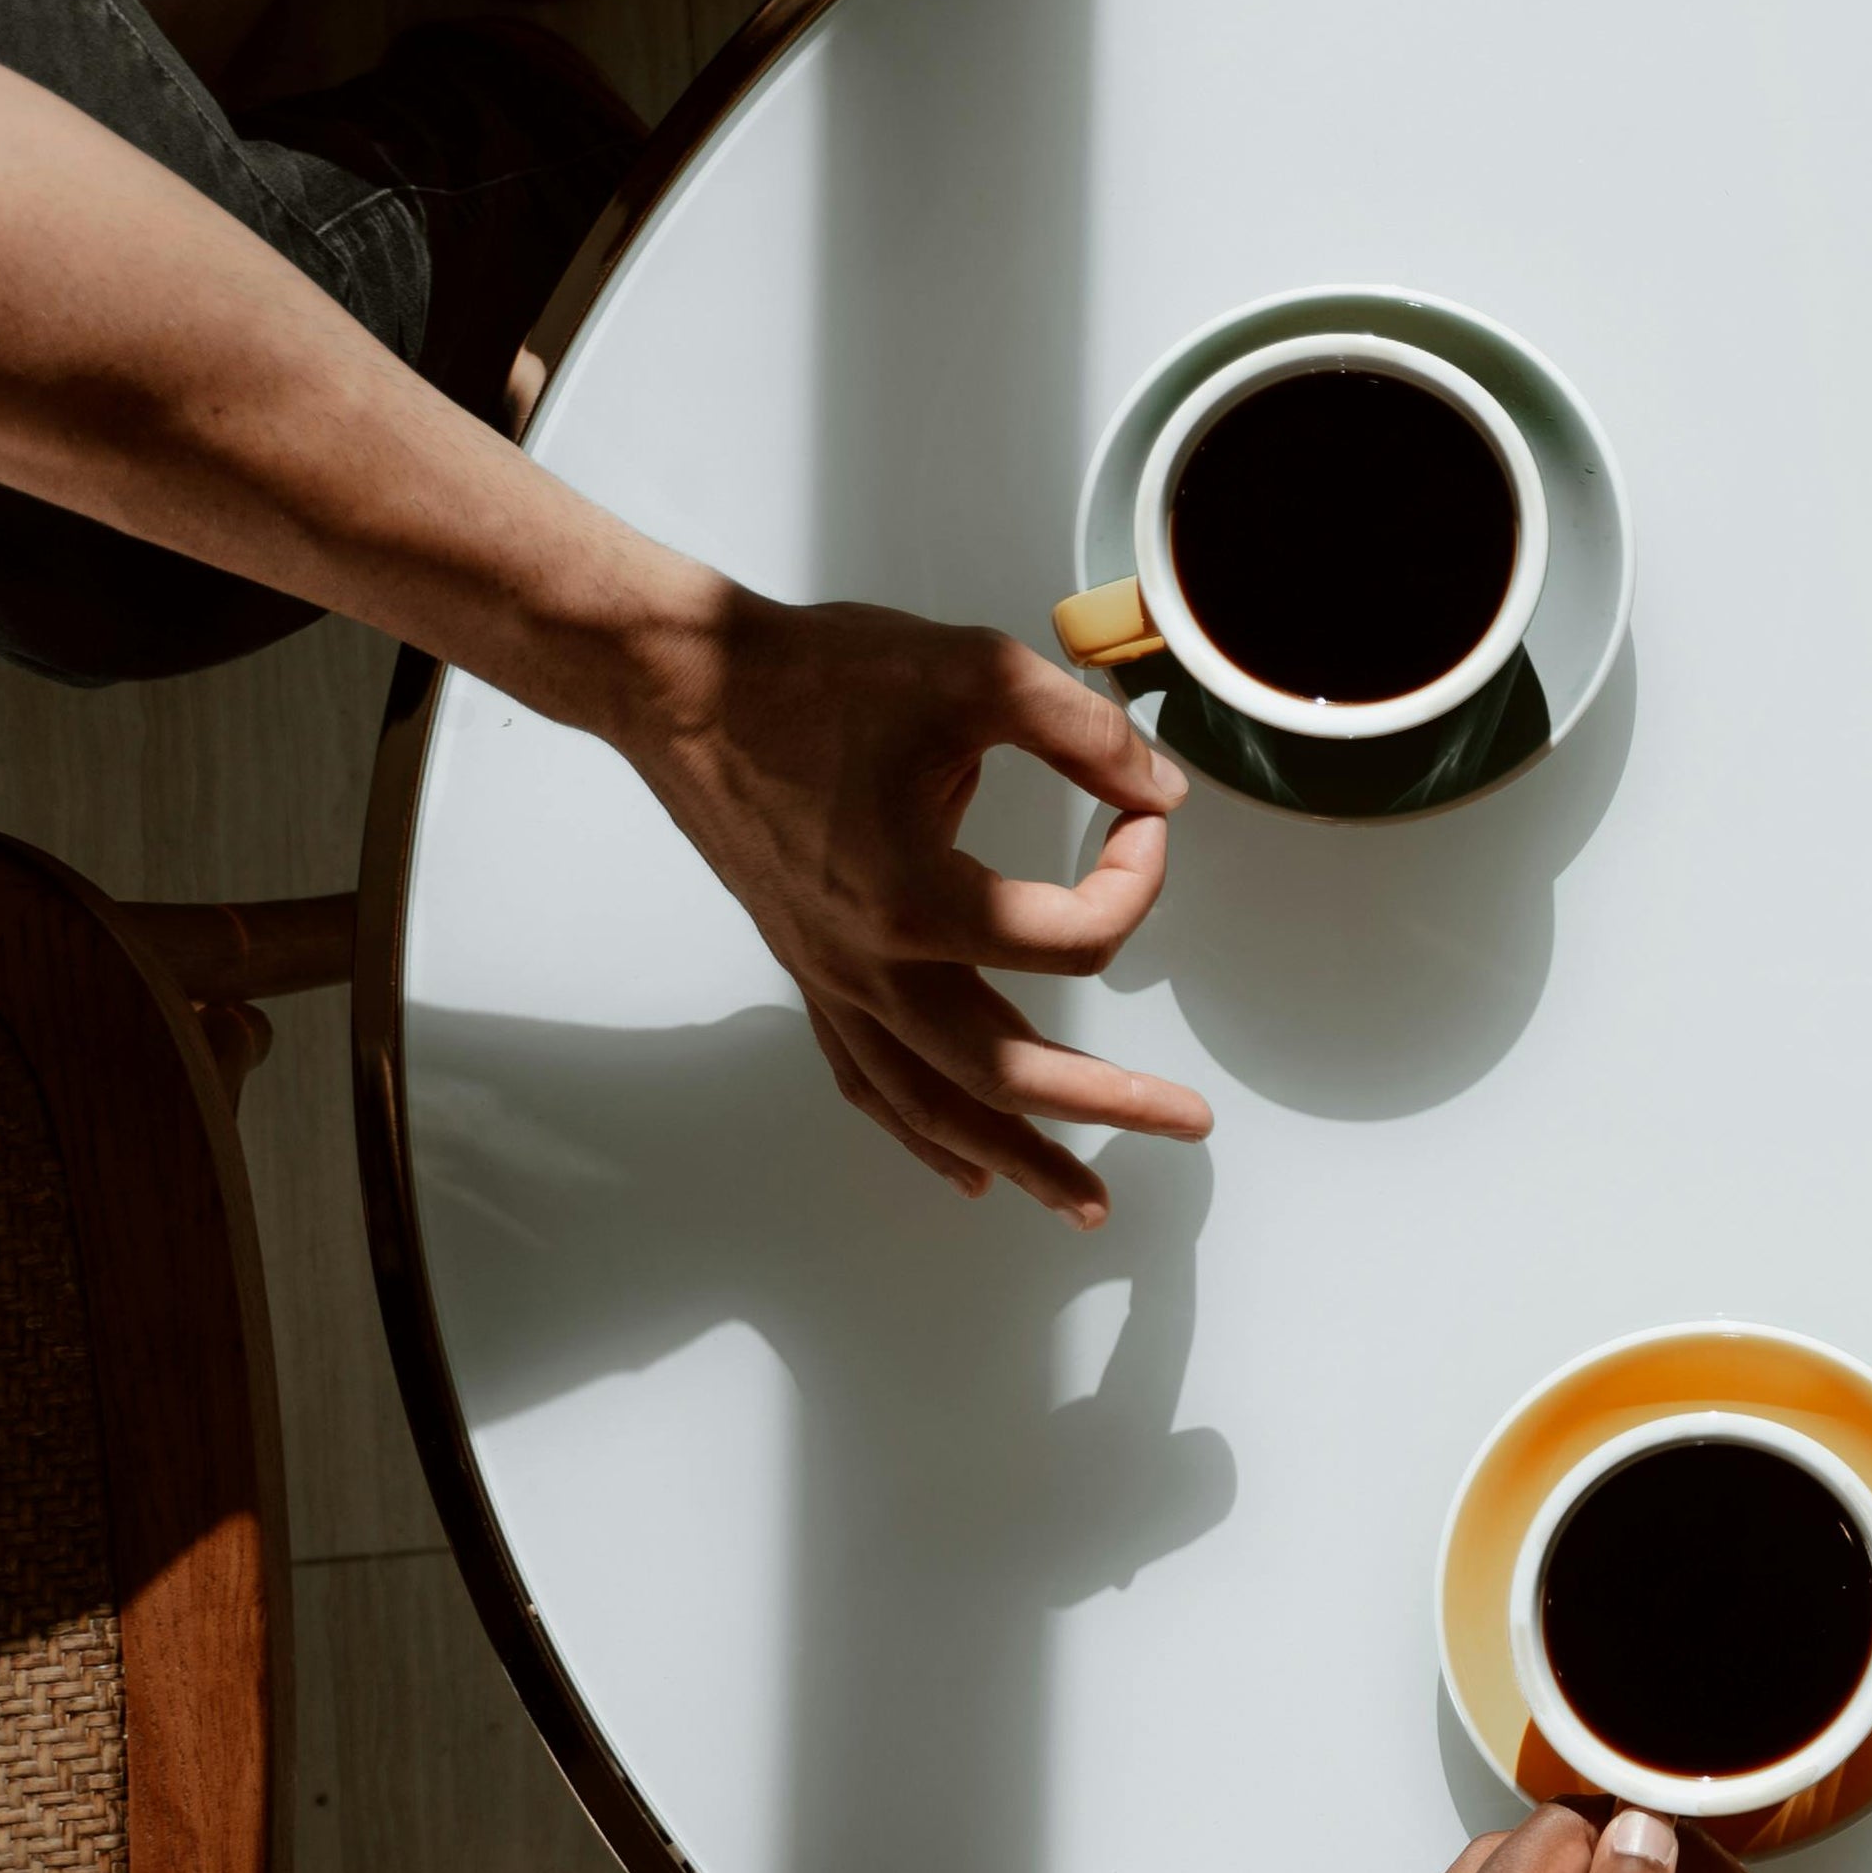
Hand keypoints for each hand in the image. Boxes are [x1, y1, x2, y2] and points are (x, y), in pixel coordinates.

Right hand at [599, 591, 1209, 1222]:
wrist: (683, 685)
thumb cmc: (816, 677)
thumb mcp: (977, 671)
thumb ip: (1083, 732)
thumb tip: (1159, 787)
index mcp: (916, 897)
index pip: (1074, 937)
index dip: (1138, 880)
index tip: (1146, 820)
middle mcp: (870, 962)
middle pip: (1006, 1071)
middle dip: (1107, 1107)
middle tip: (1189, 1125)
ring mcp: (832, 977)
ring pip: (932, 1101)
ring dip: (1017, 1155)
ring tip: (1086, 1201)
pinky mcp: (808, 971)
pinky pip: (867, 1079)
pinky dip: (923, 1130)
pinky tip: (965, 1170)